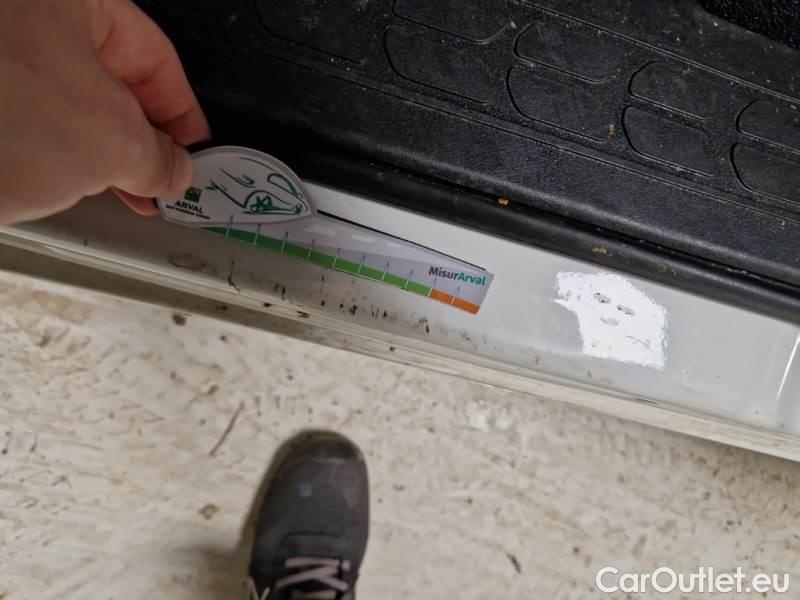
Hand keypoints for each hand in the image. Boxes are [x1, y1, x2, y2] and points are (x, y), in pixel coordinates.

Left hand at [0, 0, 209, 223]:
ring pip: (68, 99)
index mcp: (74, 0)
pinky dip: (51, 149)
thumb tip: (175, 169)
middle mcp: (29, 15)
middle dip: (140, 140)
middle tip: (158, 184)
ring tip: (111, 192)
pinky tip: (59, 181)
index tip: (196, 157)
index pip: (156, 58)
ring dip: (96, 151)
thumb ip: (158, 157)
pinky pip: (27, 114)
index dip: (184, 116)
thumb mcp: (107, 143)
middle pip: (112, 79)